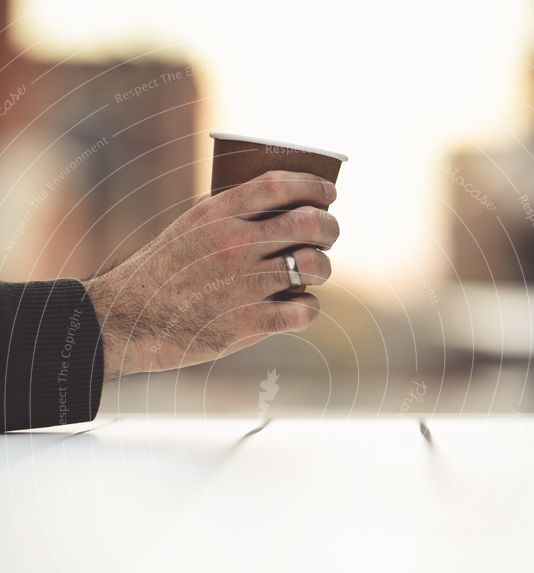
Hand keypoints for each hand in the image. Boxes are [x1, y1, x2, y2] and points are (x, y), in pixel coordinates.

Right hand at [83, 170, 339, 378]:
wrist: (126, 321)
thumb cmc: (160, 275)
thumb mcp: (188, 230)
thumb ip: (230, 217)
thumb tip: (285, 211)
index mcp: (217, 213)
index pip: (280, 184)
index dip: (314, 186)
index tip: (329, 193)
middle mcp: (235, 243)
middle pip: (310, 224)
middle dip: (330, 228)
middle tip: (329, 236)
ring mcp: (244, 284)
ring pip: (315, 266)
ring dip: (323, 269)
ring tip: (314, 274)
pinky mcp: (248, 323)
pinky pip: (305, 310)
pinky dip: (308, 308)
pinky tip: (298, 308)